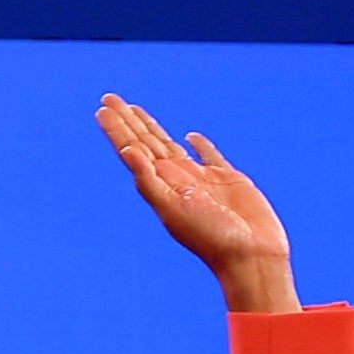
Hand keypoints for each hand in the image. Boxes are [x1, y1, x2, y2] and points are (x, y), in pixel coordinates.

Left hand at [96, 94, 296, 313]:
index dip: (118, 130)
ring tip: (136, 110)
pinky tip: (190, 136)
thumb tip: (127, 152)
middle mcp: (177, 180)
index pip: (133, 150)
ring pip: (171, 145)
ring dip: (152, 127)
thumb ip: (150, 182)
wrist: (250, 255)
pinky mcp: (228, 179)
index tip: (103, 108)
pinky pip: (210, 156)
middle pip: (146, 142)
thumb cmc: (211, 237)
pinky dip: (200, 145)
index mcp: (162, 186)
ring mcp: (202, 179)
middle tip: (109, 98)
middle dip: (128, 121)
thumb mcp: (173, 209)